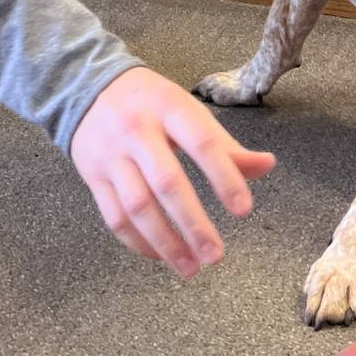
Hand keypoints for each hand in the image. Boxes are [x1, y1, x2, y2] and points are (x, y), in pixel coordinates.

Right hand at [70, 67, 275, 278]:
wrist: (88, 87)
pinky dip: (138, 242)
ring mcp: (111, 154)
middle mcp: (137, 130)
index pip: (202, 143)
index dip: (224, 176)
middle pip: (167, 182)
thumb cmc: (150, 103)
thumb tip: (268, 165)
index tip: (243, 210)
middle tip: (215, 256)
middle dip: (193, 223)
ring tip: (191, 268)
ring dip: (165, 242)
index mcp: (169, 107)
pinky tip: (160, 256)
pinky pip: (114, 216)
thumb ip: (224, 144)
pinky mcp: (93, 176)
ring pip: (137, 206)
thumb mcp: (187, 110)